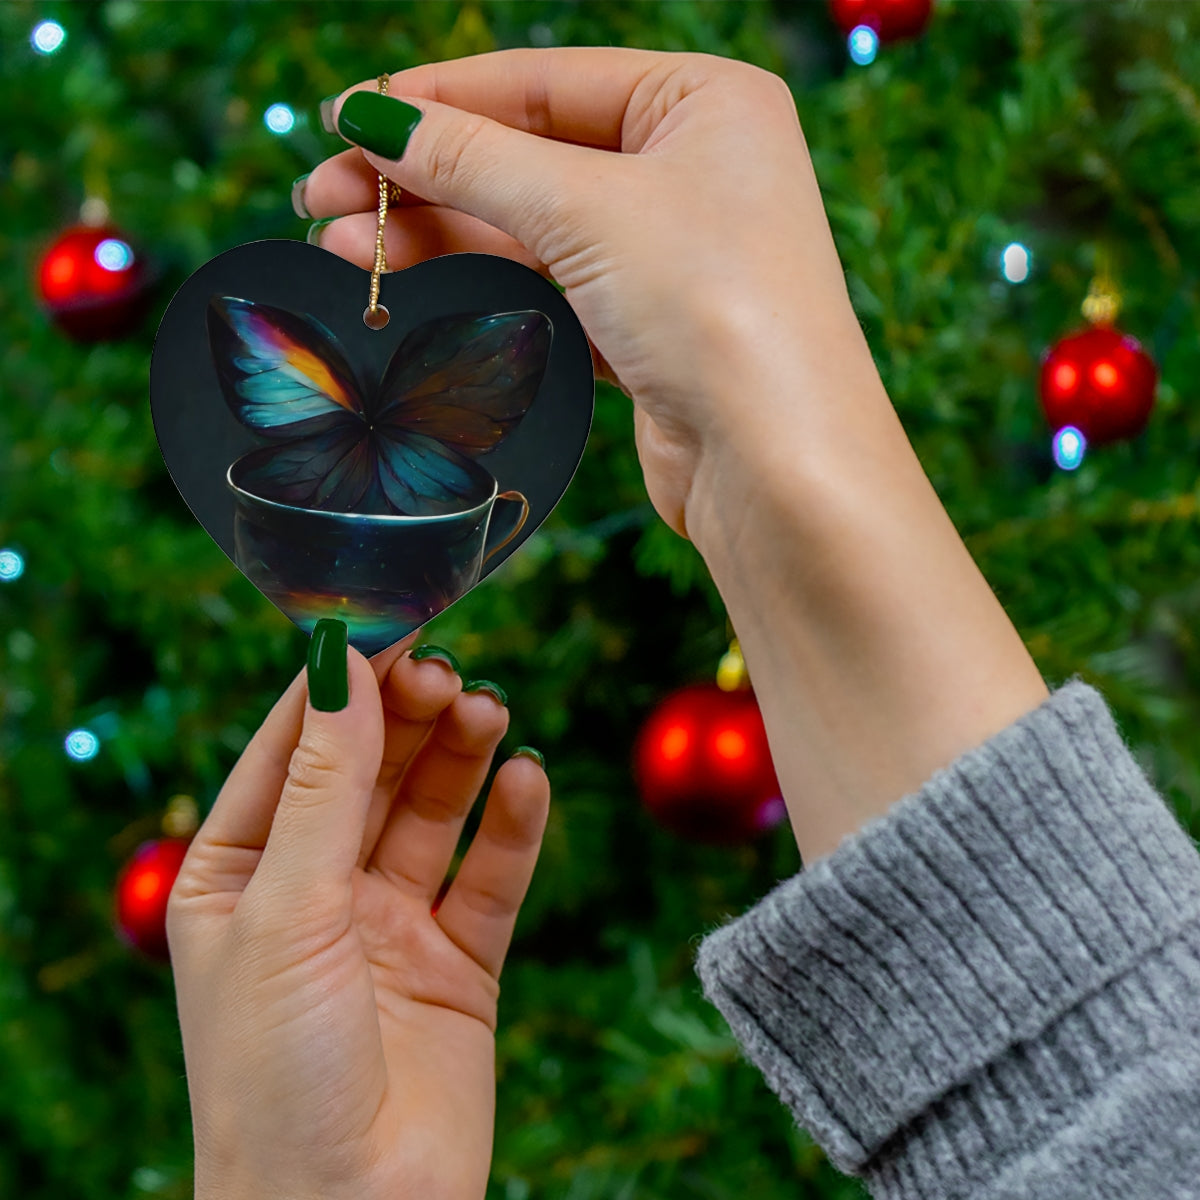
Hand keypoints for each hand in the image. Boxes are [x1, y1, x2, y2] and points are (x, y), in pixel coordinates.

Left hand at [167, 632, 548, 1199]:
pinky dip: (513, 826)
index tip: (391, 623)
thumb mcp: (285, 910)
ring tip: (491, 714)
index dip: (340, 685)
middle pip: (371, 771)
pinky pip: (490, 876)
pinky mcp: (459, 962)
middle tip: (450, 674)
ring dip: (462, 757)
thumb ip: (323, 786)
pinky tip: (528, 780)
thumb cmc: (275, 1076)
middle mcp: (315, 891)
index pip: (291, 750)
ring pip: (433, 812)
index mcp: (239, 875)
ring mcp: (389, 925)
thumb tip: (341, 665)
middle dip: (408, 717)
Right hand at [300, 47, 875, 544]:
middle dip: (422, 174)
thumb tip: (374, 118)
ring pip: (530, 224)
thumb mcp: (587, 209)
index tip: (346, 117)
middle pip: (528, 153)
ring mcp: (669, 250)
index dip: (438, 98)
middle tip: (322, 195)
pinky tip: (409, 278)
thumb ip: (474, 159)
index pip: (544, 81)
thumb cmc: (716, 308)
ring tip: (340, 244)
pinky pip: (547, 283)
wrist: (777, 464)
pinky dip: (480, 280)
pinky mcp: (646, 324)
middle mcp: (692, 167)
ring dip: (437, 231)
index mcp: (703, 100)